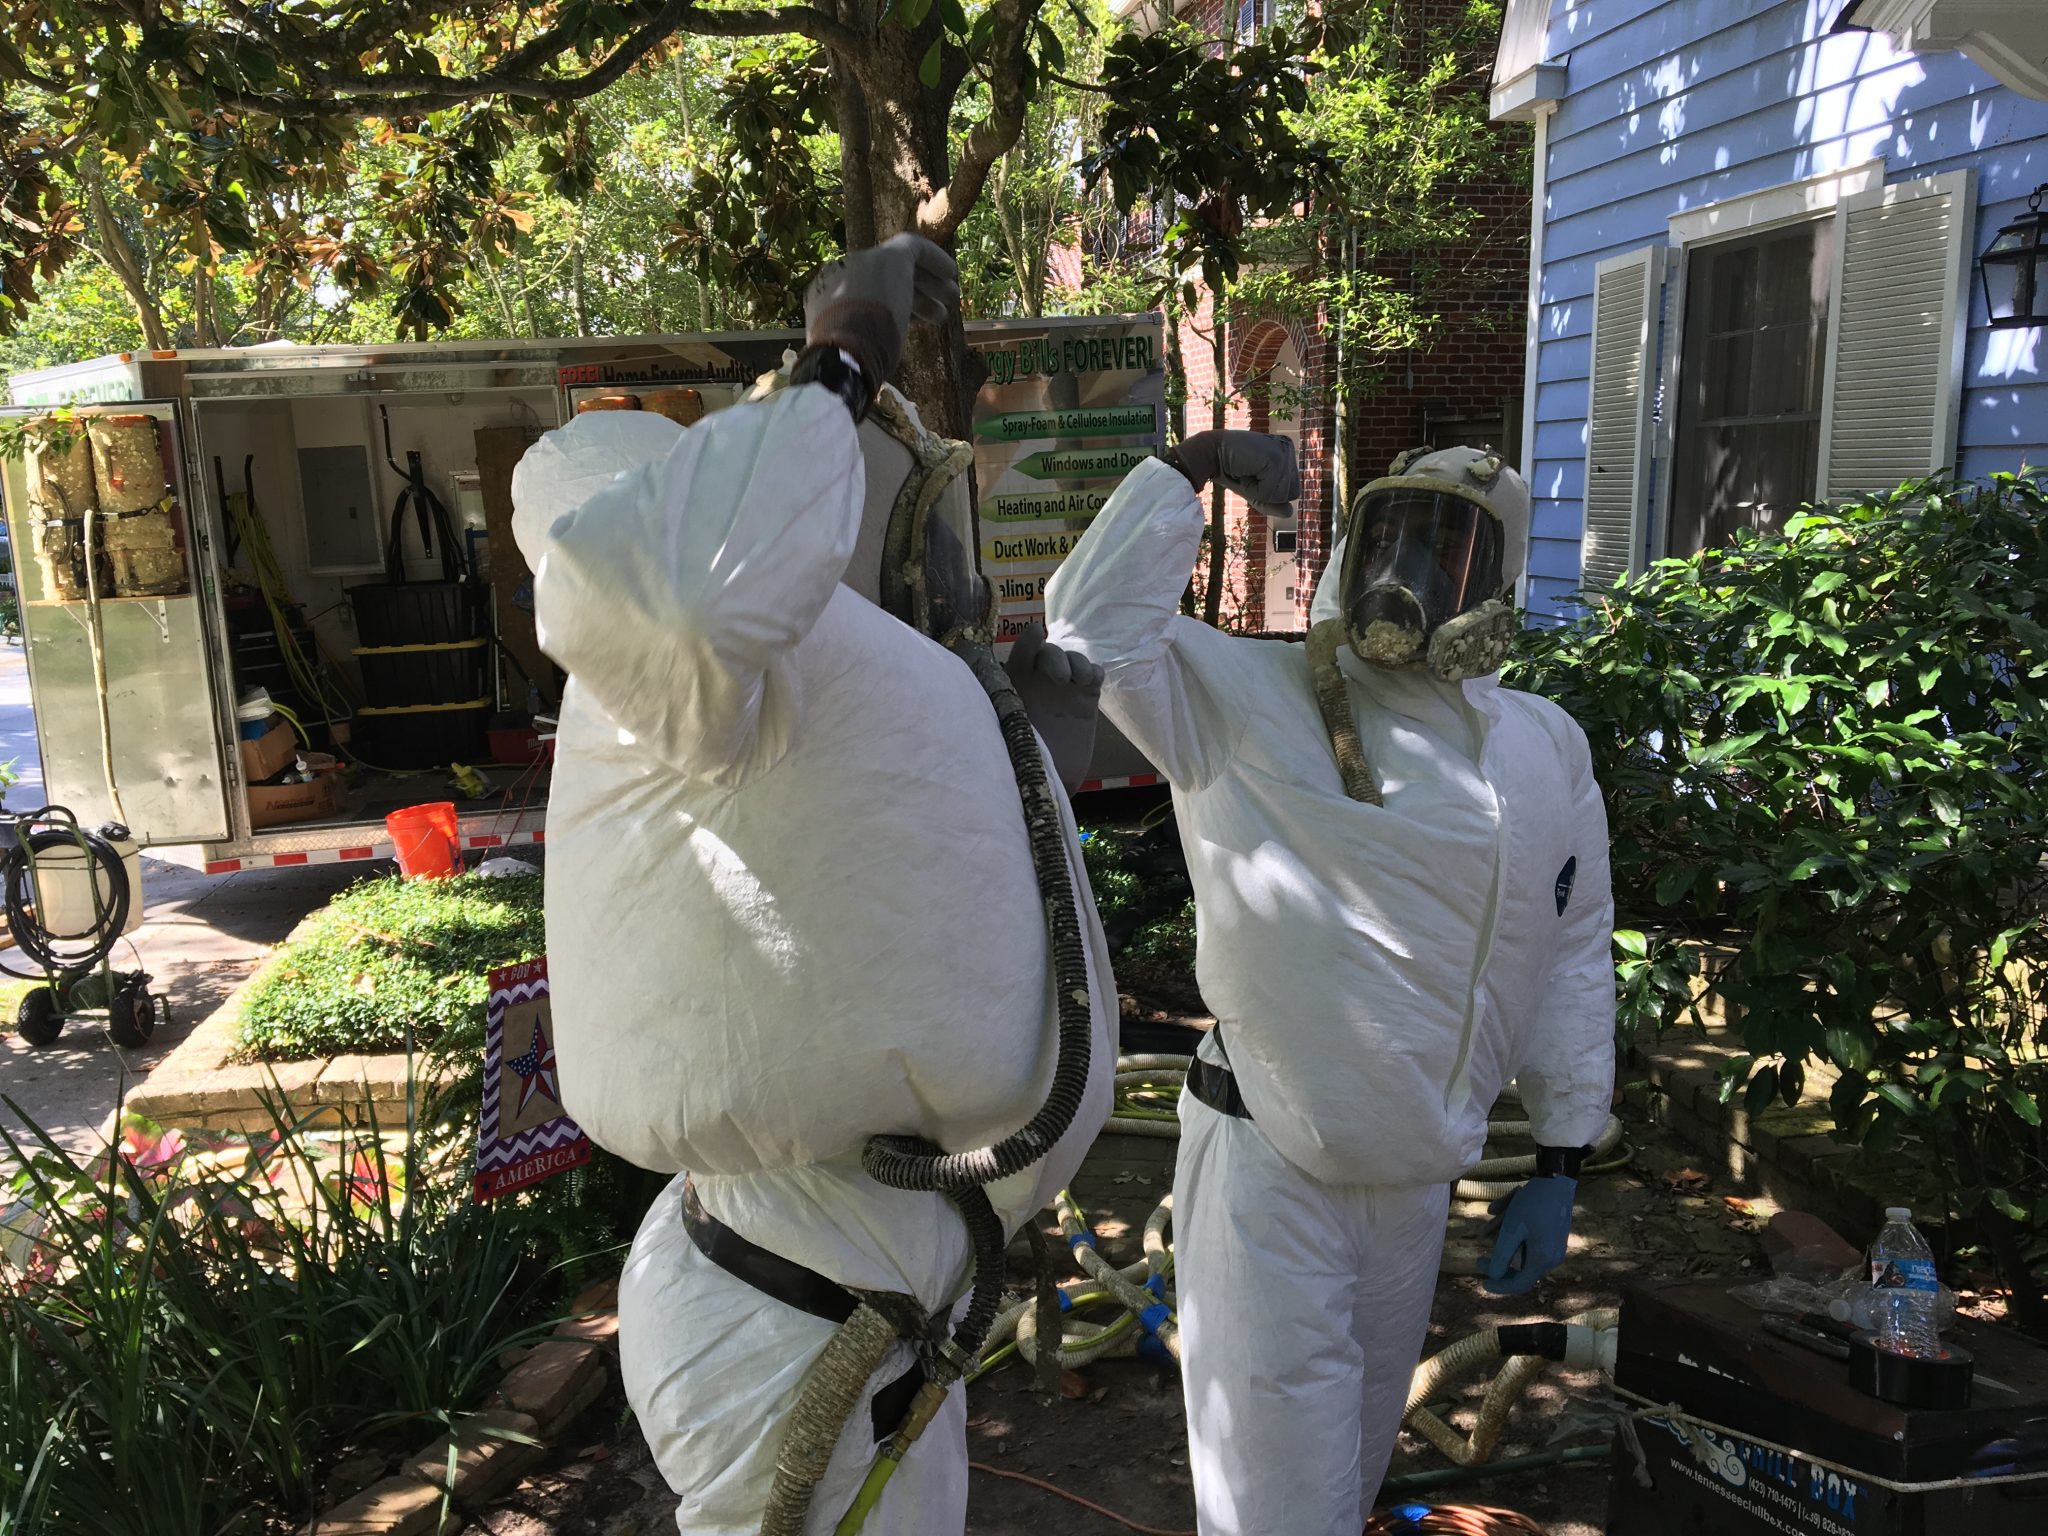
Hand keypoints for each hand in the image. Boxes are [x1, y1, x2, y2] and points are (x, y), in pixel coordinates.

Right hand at [804, 233, 960, 388]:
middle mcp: (842, 272)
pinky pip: (914, 249)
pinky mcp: (890, 257)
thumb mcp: (849, 352)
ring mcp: (864, 262)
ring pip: (902, 267)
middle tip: (938, 314)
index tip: (913, 323)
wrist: (843, 353)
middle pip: (884, 279)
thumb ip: (859, 343)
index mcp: (825, 293)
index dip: (894, 308)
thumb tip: (874, 357)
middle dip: (915, 296)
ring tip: (952, 300)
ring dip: (929, 285)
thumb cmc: (847, 364)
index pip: (865, 293)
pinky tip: (951, 273)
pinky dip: (935, 259)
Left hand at [1004, 622, 1103, 793]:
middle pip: (1051, 652)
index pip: (1023, 653)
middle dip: (1057, 657)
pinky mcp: (1086, 700)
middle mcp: (1041, 683)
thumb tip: (993, 686)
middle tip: (1061, 679)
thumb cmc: (1020, 760)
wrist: (1049, 783)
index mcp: (1018, 685)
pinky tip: (1091, 684)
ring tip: (1080, 681)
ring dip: (1078, 663)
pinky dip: (1094, 672)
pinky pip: (1094, 674)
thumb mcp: (1008, 731)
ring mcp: (1066, 690)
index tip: (1035, 634)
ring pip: (1075, 659)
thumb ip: (1005, 707)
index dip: (1029, 640)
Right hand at [1171, 431, 1299, 519]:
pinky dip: (1254, 490)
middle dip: (1268, 494)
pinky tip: (1245, 472)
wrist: (1210, 453)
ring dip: (1260, 491)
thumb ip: (1272, 503)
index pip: (1292, 490)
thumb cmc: (1231, 471)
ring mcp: (1284, 452)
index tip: (1252, 475)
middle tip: (1249, 474)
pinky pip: (1271, 492)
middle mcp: (1288, 448)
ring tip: (1247, 472)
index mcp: (1286, 453)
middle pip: (1293, 493)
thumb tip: (1290, 512)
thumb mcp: (1254, 492)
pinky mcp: (1276, 459)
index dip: (1270, 492)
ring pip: (1283, 495)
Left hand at [1482, 1175, 1576, 1295]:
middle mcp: (1552, 1259)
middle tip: (1481, 1258)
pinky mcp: (1555, 1238)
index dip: (1499, 1286)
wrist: (1557, 1182)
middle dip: (1500, 1262)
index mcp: (1542, 1260)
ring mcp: (1555, 1248)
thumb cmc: (1533, 1206)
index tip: (1483, 1282)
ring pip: (1524, 1254)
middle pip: (1521, 1271)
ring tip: (1492, 1224)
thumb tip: (1493, 1276)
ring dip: (1506, 1243)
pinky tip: (1502, 1213)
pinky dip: (1516, 1235)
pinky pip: (1531, 1244)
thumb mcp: (1511, 1230)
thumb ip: (1501, 1256)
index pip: (1519, 1285)